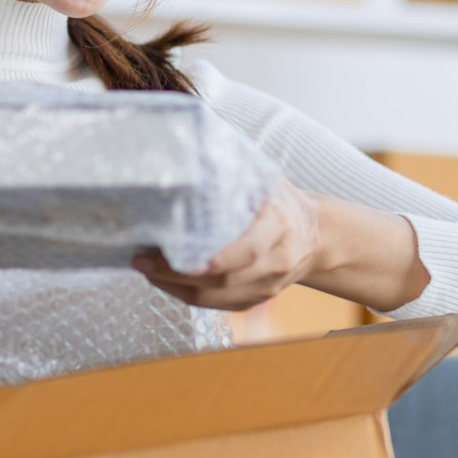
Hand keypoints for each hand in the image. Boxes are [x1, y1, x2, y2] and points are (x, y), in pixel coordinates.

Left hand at [131, 176, 322, 310]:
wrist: (315, 235)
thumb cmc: (280, 202)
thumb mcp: (265, 180)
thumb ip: (234, 174)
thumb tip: (188, 152)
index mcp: (280, 225)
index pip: (248, 249)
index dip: (216, 259)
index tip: (180, 257)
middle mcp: (278, 260)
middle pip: (225, 278)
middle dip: (178, 274)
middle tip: (143, 260)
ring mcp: (268, 285)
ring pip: (217, 297)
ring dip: (176, 287)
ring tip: (146, 269)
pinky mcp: (257, 299)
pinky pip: (218, 304)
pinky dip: (187, 295)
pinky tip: (165, 281)